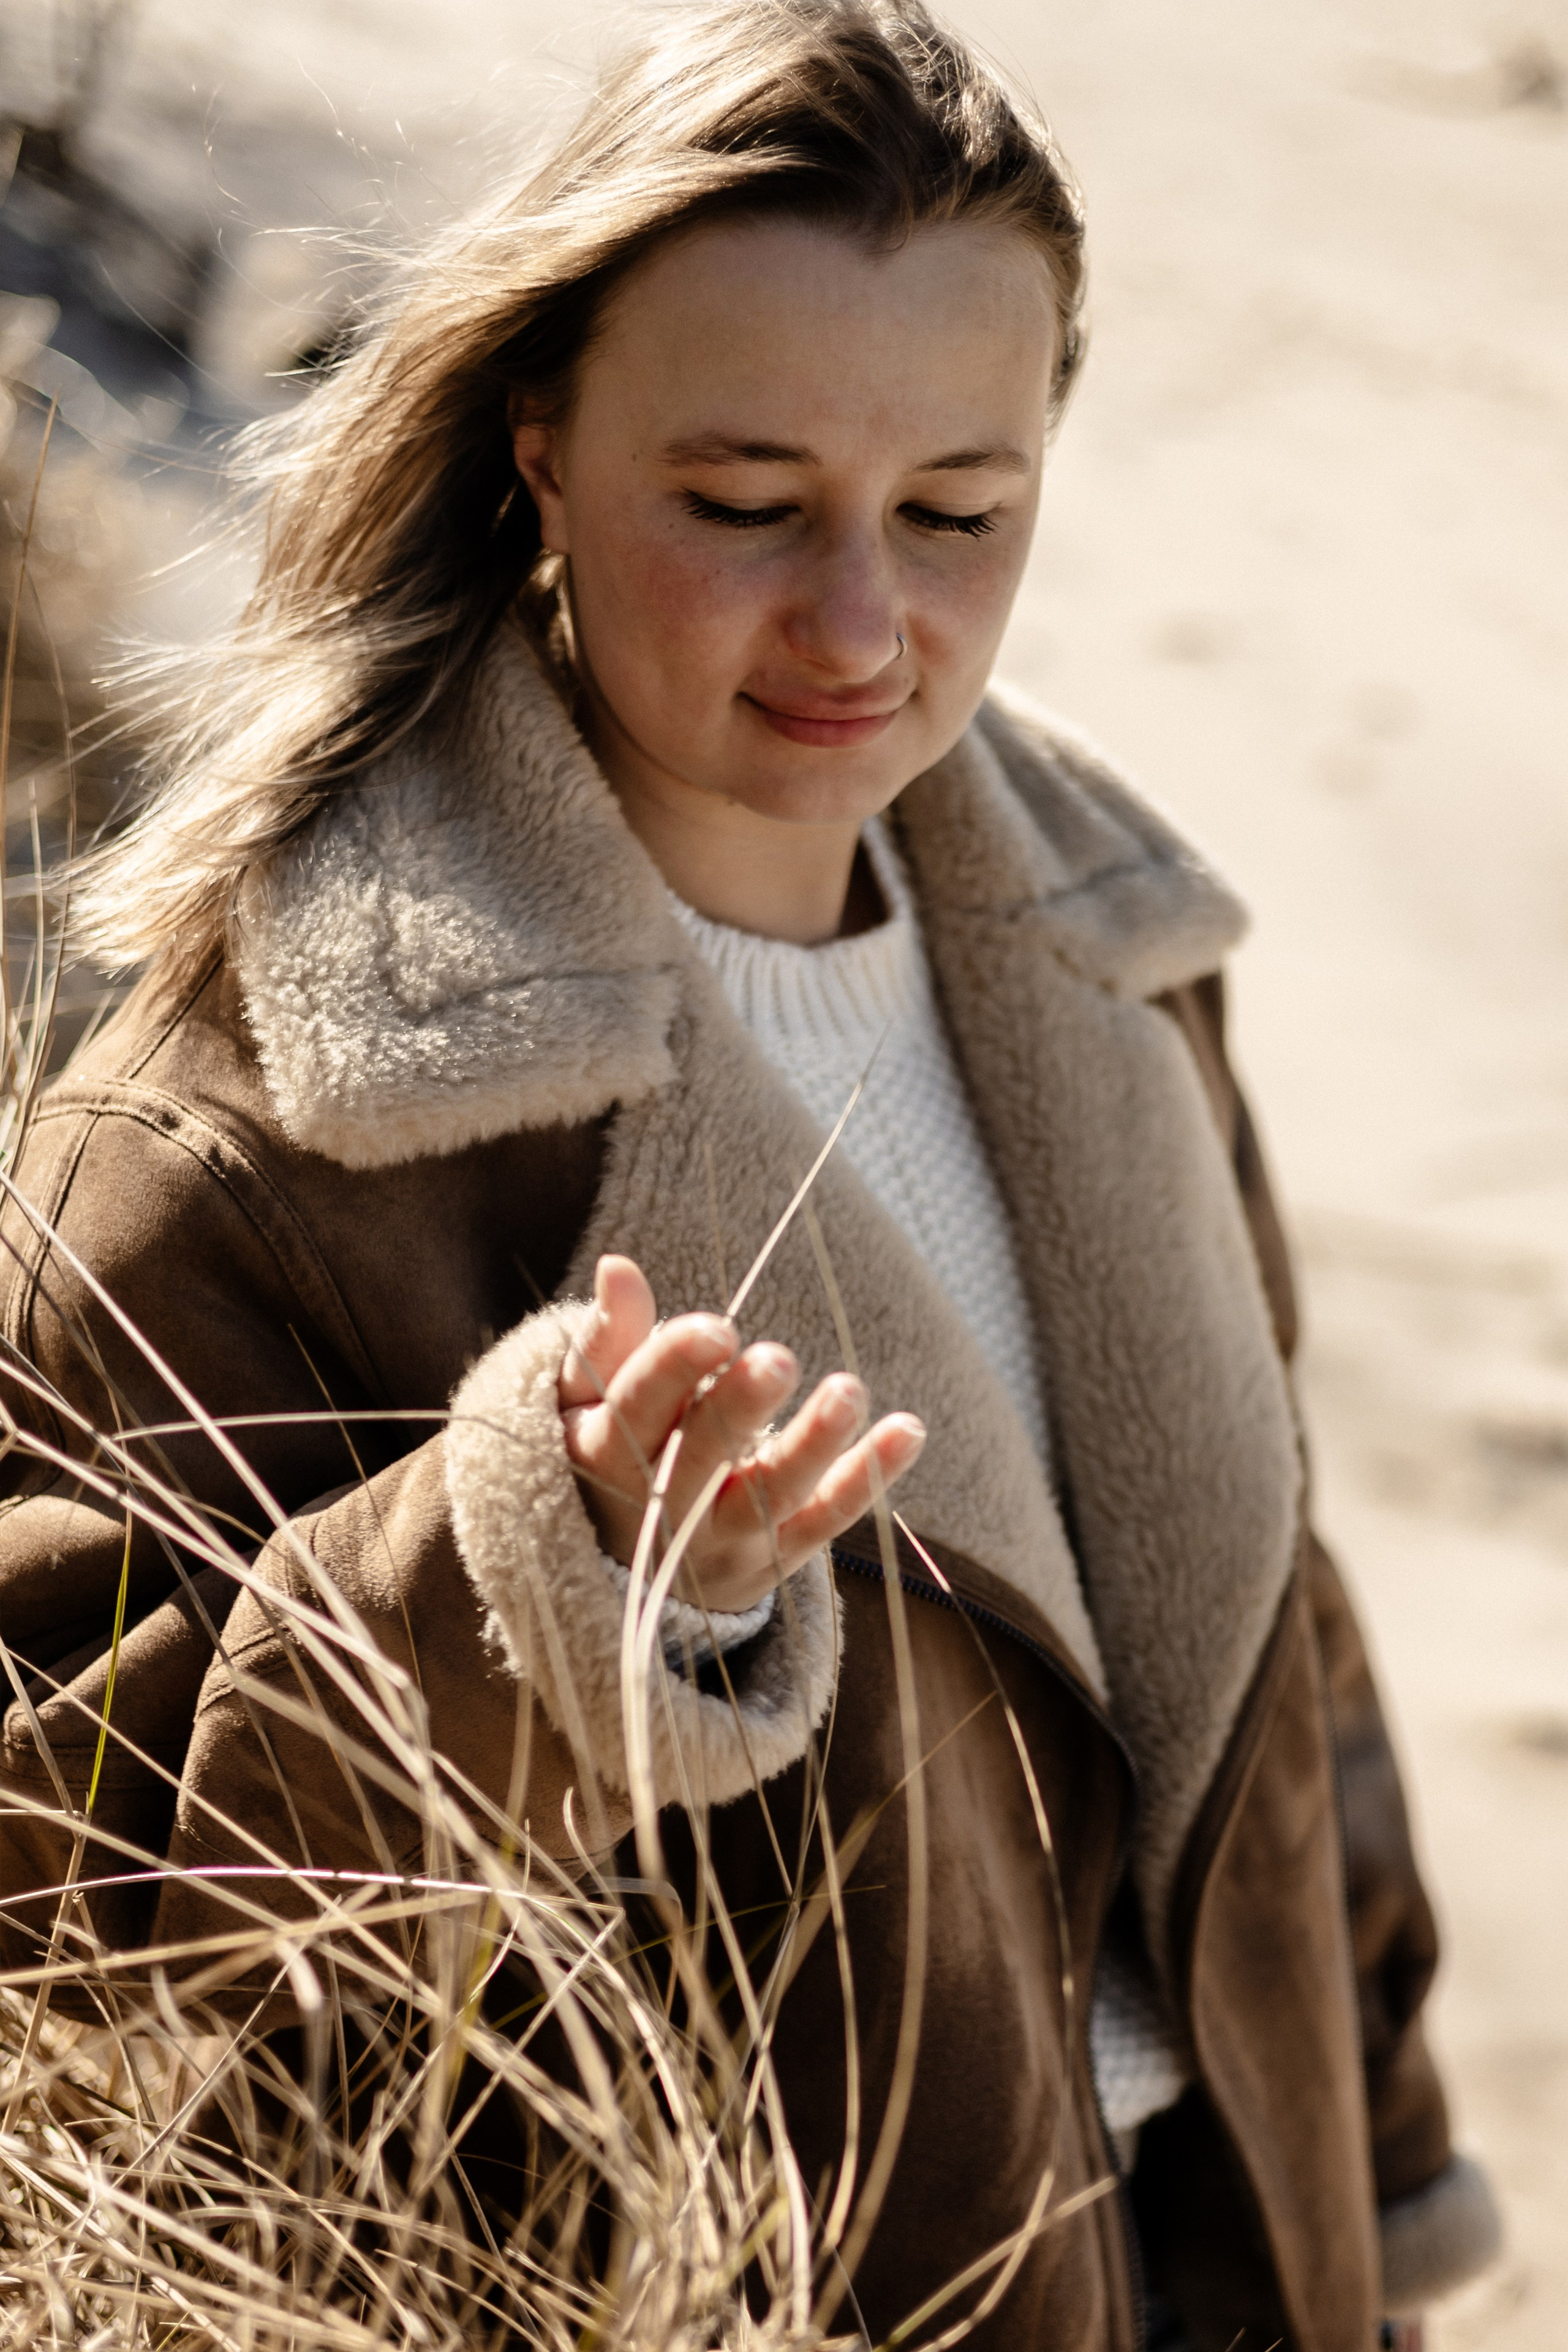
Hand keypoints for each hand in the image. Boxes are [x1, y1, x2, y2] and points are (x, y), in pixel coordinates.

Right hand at [559, 1255, 925, 1614]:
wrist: (625, 1576)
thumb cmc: (611, 1452)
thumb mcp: (584, 1401)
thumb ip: (609, 1336)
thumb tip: (617, 1265)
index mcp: (609, 1453)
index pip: (640, 1408)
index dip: (673, 1370)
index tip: (717, 1329)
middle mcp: (665, 1505)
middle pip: (704, 1456)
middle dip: (740, 1409)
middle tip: (778, 1360)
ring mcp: (726, 1538)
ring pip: (773, 1495)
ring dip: (813, 1445)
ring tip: (847, 1391)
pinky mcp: (777, 1556)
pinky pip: (827, 1519)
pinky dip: (868, 1477)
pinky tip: (907, 1430)